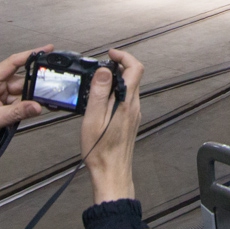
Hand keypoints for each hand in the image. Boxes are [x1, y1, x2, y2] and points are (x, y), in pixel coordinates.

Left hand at [0, 46, 48, 185]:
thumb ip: (18, 112)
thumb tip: (37, 106)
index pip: (12, 63)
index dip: (30, 55)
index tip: (46, 49)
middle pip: (20, 80)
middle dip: (33, 87)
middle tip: (47, 92)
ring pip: (21, 92)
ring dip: (28, 101)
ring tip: (35, 108)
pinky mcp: (1, 105)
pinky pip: (18, 102)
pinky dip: (24, 107)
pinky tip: (28, 112)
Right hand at [82, 48, 143, 204]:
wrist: (111, 174)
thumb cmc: (100, 150)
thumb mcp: (93, 118)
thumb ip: (99, 93)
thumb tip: (104, 71)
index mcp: (127, 102)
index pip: (135, 68)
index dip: (124, 56)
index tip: (110, 54)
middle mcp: (134, 106)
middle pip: (133, 76)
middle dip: (117, 67)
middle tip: (98, 70)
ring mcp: (134, 114)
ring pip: (129, 88)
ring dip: (115, 80)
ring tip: (95, 85)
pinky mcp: (130, 121)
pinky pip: (125, 99)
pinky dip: (115, 93)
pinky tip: (100, 102)